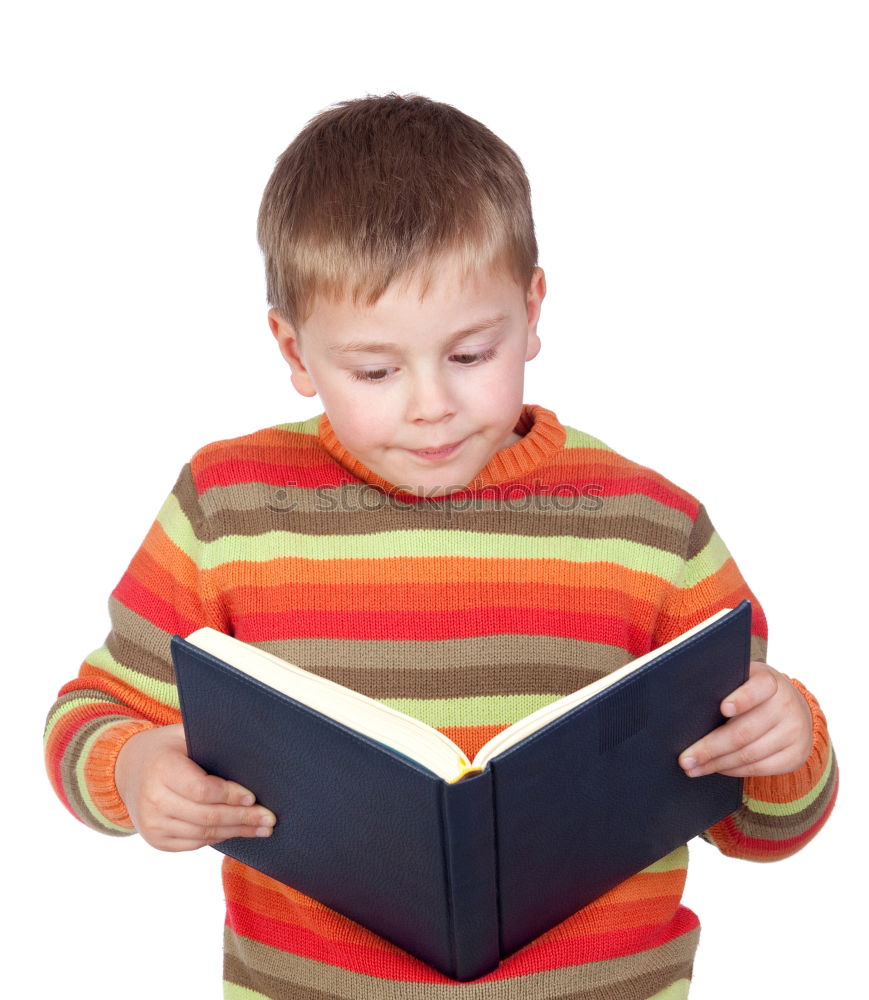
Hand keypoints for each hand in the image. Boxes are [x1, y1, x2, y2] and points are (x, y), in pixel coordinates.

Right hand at [114, 723, 275, 850]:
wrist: (127, 770)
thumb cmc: (167, 748)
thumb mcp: (183, 734)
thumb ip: (211, 740)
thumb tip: (253, 747)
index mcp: (161, 768)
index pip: (202, 790)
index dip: (230, 796)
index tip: (253, 797)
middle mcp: (153, 799)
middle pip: (206, 816)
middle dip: (242, 818)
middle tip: (269, 819)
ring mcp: (152, 824)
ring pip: (203, 834)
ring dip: (236, 832)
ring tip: (262, 828)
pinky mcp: (156, 840)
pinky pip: (194, 843)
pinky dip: (219, 838)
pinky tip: (238, 832)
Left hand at [679, 662, 812, 777]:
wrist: (795, 708)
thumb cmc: (754, 692)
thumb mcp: (744, 680)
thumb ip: (724, 686)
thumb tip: (686, 705)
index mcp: (770, 681)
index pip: (757, 688)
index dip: (741, 698)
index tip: (723, 708)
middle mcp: (786, 705)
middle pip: (743, 731)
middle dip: (710, 748)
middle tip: (685, 758)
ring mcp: (794, 732)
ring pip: (749, 754)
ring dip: (717, 764)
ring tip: (693, 768)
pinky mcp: (796, 755)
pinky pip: (760, 768)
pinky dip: (734, 770)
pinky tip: (717, 769)